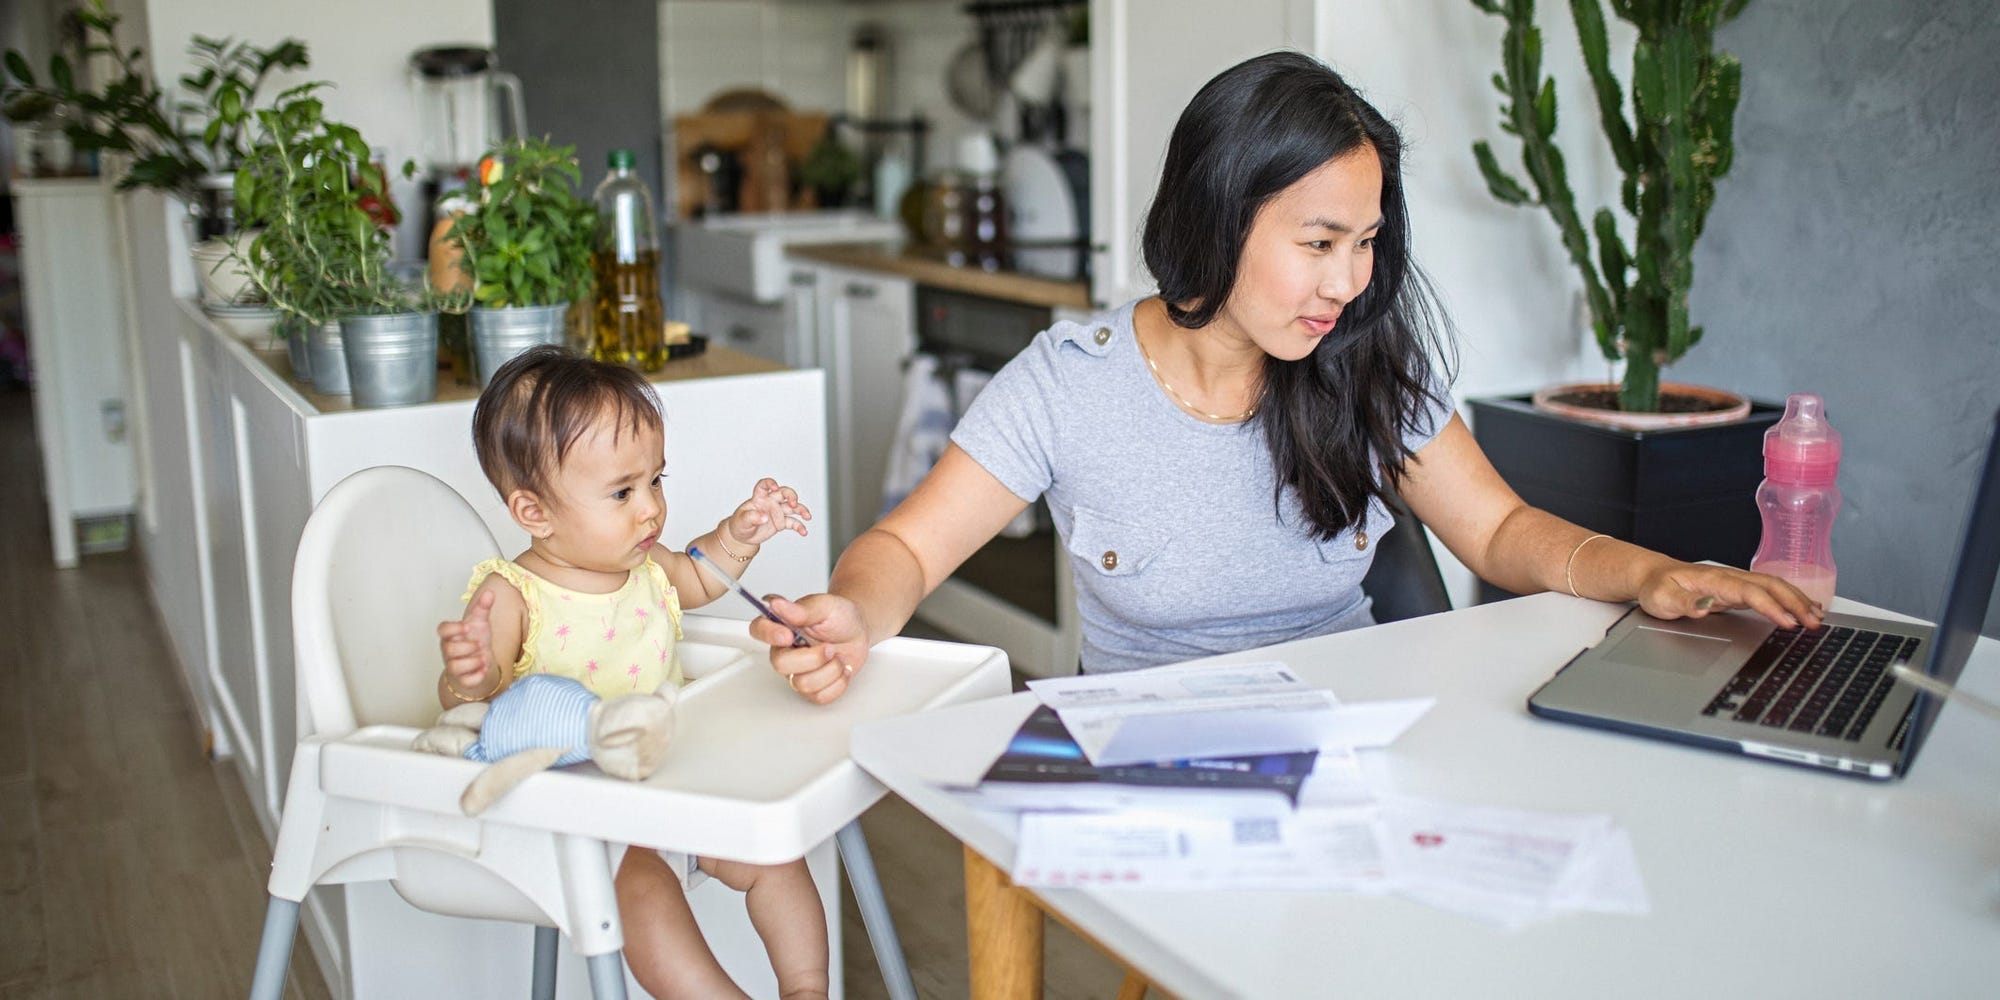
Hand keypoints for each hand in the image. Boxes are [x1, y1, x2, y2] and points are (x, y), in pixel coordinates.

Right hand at [437, 589, 496, 696]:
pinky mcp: (463, 680)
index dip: (453, 628)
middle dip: (467, 646)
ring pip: (454, 666)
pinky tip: (484, 669)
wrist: (480, 662)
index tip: (467, 627)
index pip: (442, 629)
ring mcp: (455, 666)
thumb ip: (483, 608)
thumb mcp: (480, 623)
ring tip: (484, 657)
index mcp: (452, 635)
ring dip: (472, 662)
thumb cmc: (475, 640)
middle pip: (449, 649)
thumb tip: (490, 593)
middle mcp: (449, 651)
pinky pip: (465, 681)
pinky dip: (476, 677)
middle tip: (481, 644)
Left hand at [725, 478, 810, 548]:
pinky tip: (803, 531)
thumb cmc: (740, 524)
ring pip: (792, 507)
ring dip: (801, 510)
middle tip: (794, 503)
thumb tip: (763, 517)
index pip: (764, 486)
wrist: (743, 536)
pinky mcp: (781, 522)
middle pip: (783, 493)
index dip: (770, 483)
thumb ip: (751, 518)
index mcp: (759, 498)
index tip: (775, 488)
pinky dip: (799, 526)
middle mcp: (770, 502)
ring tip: (807, 516)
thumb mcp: (742, 521)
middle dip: (791, 496)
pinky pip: (793, 523)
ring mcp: (777, 512)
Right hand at [749, 593, 869, 703]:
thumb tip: (776, 604)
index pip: (758, 629)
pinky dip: (838, 682)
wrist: (858, 632)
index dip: (768, 634)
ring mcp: (797, 671)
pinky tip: (841, 669)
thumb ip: (802, 609)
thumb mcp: (826, 606)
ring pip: (802, 684)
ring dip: (829, 670)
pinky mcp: (812, 688)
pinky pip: (819, 696)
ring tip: (838, 657)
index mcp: (782, 626)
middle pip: (780, 664)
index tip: (787, 635)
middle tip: (829, 648)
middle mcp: (785, 650)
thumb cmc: (840, 617)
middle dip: (812, 658)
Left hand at [1634, 562, 1823, 630]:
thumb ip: (1684, 604)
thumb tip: (1705, 607)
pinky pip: (1770, 592)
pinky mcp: (1738, 590)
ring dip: (1797, 600)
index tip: (1788, 621)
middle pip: (1770, 586)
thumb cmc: (1657, 587)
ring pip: (1774, 587)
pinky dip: (1790, 599)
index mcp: (1714, 580)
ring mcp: (1736, 582)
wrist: (1653, 575)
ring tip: (1817, 618)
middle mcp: (1730, 578)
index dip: (1771, 607)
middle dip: (1795, 603)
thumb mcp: (1662, 598)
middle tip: (1814, 623)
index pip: (1750, 592)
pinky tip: (1804, 608)